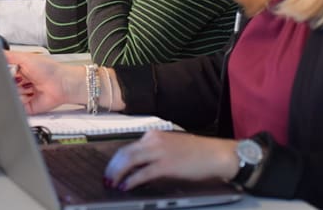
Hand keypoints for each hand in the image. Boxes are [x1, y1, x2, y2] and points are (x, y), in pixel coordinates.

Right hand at [4, 51, 85, 113]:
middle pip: (7, 86)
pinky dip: (18, 103)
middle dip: (10, 84)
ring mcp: (25, 96)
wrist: (62, 84)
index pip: (5, 74)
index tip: (5, 73)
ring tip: (28, 87)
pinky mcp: (28, 107)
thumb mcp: (26, 57)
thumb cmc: (50, 69)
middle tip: (19, 80)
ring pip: (11, 97)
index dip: (3, 74)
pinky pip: (17, 108)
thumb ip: (9, 56)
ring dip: (17, 92)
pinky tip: (26, 96)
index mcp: (20, 71)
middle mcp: (22, 83)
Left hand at [103, 131, 238, 190]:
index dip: (115, 161)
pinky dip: (131, 181)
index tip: (110, 170)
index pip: (127, 147)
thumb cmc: (197, 153)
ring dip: (117, 174)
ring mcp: (159, 152)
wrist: (216, 154)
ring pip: (129, 161)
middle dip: (112, 168)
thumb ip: (153, 153)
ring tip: (112, 184)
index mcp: (154, 135)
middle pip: (124, 153)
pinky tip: (126, 187)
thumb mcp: (171, 147)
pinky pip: (142, 174)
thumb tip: (137, 169)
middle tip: (106, 179)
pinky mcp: (166, 165)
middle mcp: (154, 140)